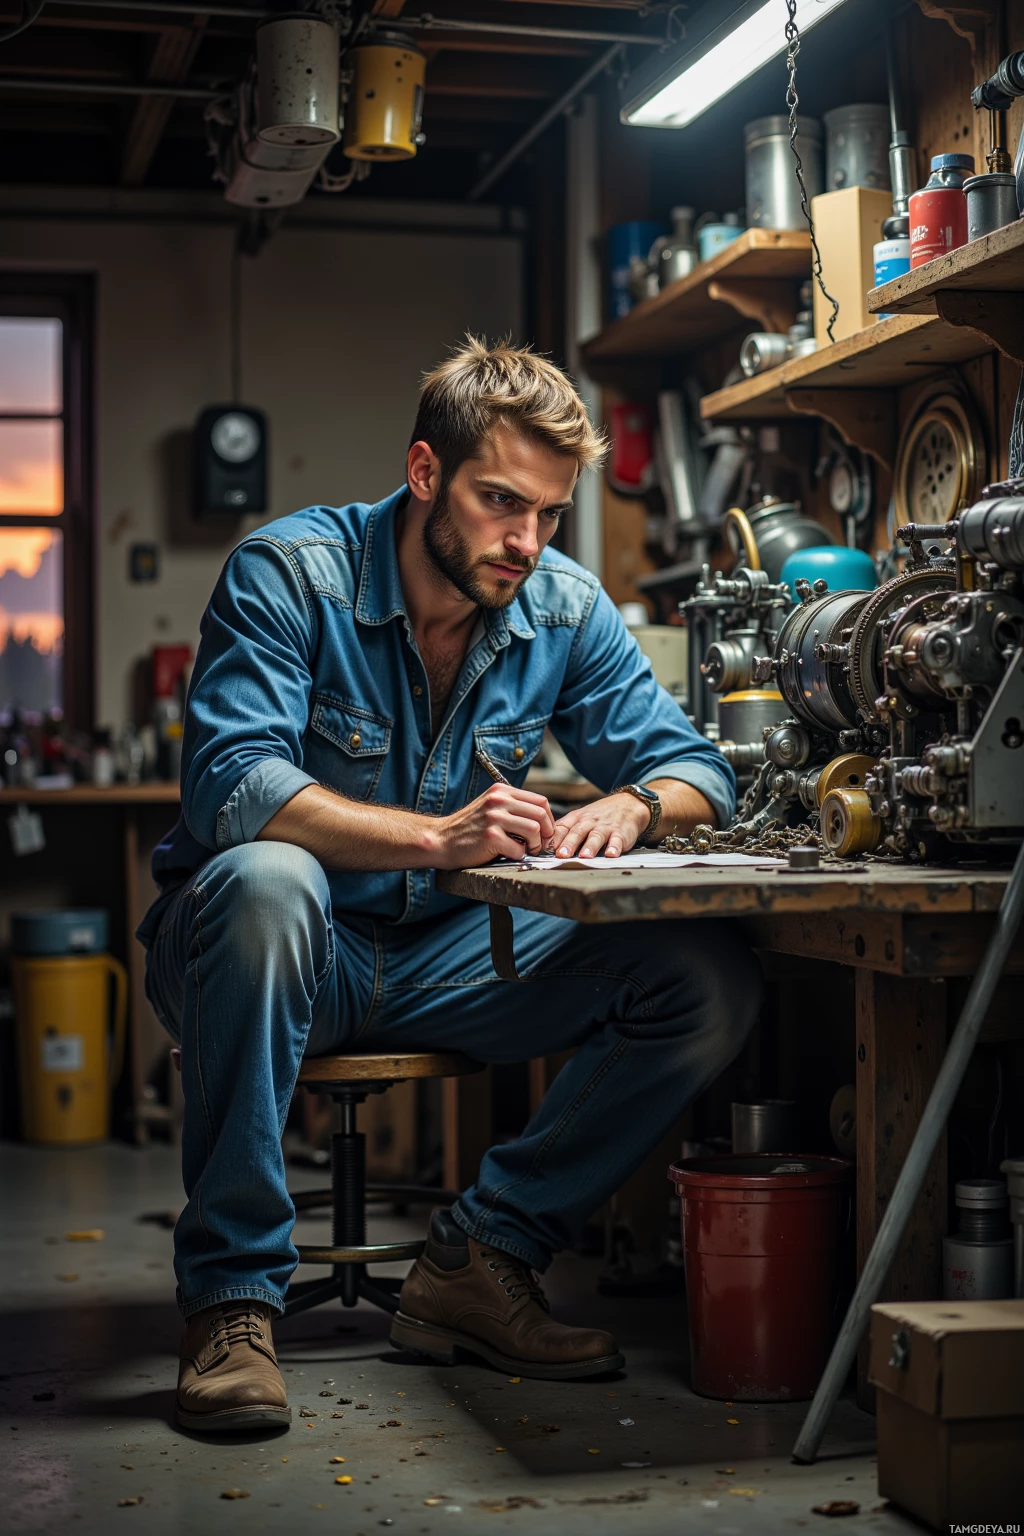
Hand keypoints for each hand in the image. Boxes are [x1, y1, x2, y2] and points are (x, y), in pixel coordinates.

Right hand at [435, 784, 554, 867]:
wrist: (441, 840)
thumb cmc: (468, 828)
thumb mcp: (489, 806)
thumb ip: (512, 807)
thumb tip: (542, 819)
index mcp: (501, 791)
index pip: (540, 801)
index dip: (549, 819)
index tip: (546, 832)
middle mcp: (498, 801)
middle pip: (541, 815)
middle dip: (546, 833)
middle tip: (540, 844)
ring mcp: (494, 818)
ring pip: (534, 830)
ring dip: (535, 845)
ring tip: (526, 850)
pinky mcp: (490, 837)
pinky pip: (519, 849)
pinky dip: (518, 855)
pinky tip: (508, 854)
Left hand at [549, 792, 649, 859]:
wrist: (628, 804)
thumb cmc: (600, 815)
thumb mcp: (580, 817)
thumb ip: (564, 830)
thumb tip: (545, 846)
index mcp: (577, 818)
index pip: (562, 827)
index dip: (554, 838)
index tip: (545, 848)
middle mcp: (590, 822)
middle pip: (577, 832)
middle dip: (569, 844)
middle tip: (561, 855)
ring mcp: (606, 827)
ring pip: (596, 836)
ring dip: (590, 847)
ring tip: (584, 857)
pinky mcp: (621, 833)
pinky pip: (617, 840)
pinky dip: (614, 847)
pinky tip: (611, 854)